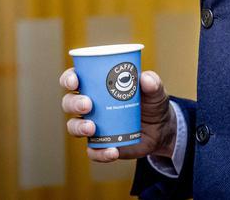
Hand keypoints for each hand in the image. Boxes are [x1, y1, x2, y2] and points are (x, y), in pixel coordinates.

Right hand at [60, 68, 177, 163]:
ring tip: (92, 128)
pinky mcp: (101, 145)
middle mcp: (90, 105)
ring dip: (79, 127)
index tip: (74, 81)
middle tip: (87, 105)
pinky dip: (100, 152)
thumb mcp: (154, 90)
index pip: (75, 79)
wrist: (160, 129)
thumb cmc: (151, 102)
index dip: (69, 78)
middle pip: (69, 102)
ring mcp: (93, 126)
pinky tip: (112, 150)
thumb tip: (145, 78)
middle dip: (74, 103)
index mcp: (97, 86)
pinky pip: (93, 151)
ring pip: (74, 126)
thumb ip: (152, 83)